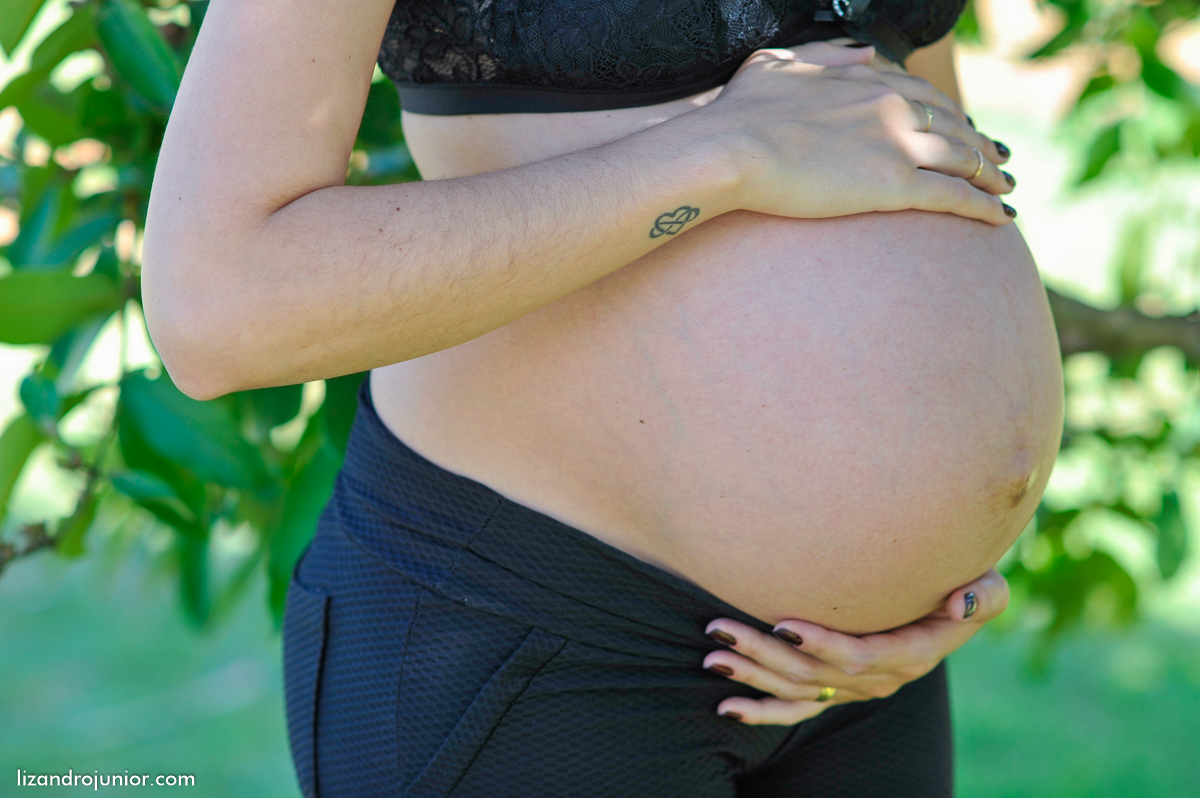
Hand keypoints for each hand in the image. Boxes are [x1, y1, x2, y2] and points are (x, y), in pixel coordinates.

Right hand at [696, 41, 1014, 225]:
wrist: (730, 148)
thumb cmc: (738, 111)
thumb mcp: (776, 63)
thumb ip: (824, 54)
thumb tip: (864, 50)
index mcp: (865, 78)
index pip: (922, 93)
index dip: (948, 111)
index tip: (960, 124)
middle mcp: (891, 106)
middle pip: (953, 123)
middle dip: (980, 141)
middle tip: (998, 157)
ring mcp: (896, 144)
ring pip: (964, 158)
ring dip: (991, 173)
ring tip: (1006, 186)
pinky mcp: (894, 185)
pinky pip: (953, 196)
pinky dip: (983, 206)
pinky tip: (1000, 217)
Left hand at [702, 568, 1008, 724]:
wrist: (945, 604)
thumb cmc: (962, 583)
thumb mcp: (987, 586)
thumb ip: (983, 594)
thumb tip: (962, 604)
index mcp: (910, 653)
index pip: (860, 655)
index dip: (823, 643)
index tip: (784, 622)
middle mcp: (879, 678)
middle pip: (815, 673)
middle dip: (765, 652)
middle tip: (720, 628)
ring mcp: (853, 689)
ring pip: (798, 690)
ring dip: (753, 677)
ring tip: (713, 657)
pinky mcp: (836, 692)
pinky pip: (796, 711)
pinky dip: (760, 712)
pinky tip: (726, 707)